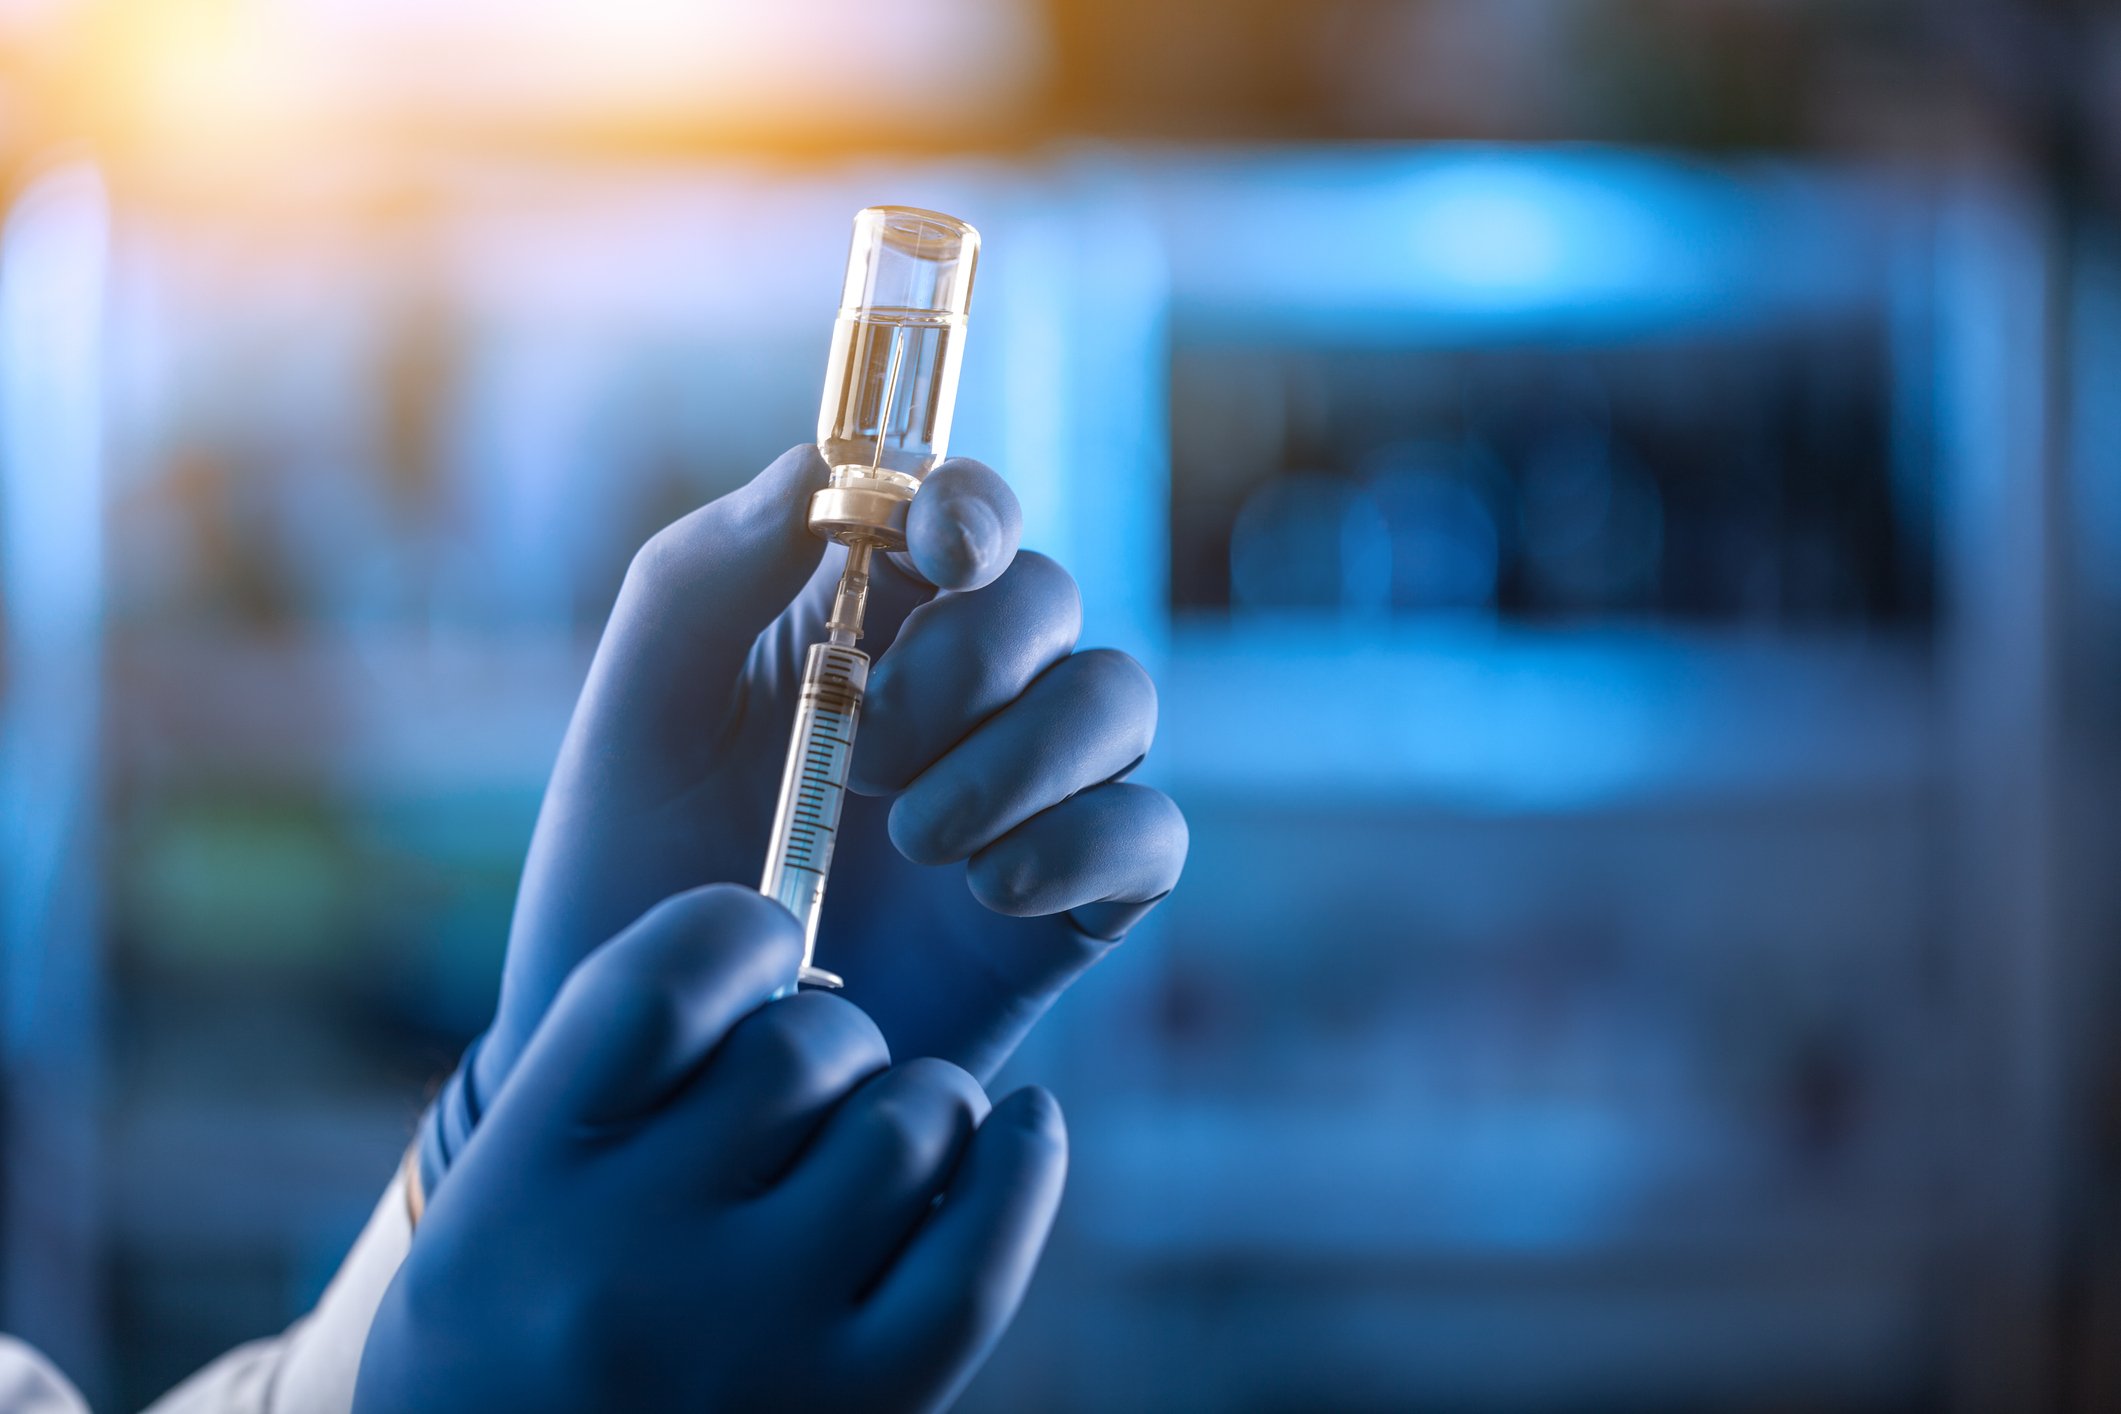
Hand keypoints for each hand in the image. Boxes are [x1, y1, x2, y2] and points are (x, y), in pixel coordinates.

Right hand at [360, 886, 1065, 1413]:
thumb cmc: (523, 1338)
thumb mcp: (500, 1201)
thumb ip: (616, 1073)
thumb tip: (787, 932)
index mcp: (522, 1185)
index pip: (662, 982)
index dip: (739, 932)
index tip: (763, 943)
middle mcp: (633, 1263)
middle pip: (806, 1045)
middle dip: (833, 1035)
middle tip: (811, 1085)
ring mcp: (755, 1345)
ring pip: (908, 1125)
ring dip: (919, 1100)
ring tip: (886, 1136)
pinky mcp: (859, 1413)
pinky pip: (981, 1259)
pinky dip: (1020, 1167)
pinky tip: (1022, 1128)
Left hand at [423, 445, 1184, 1181]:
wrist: (665, 1070)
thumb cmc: (631, 877)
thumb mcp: (638, 715)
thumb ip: (706, 575)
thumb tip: (824, 473)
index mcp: (863, 616)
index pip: (965, 510)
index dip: (975, 505)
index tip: (941, 546)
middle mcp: (964, 693)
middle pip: (1054, 598)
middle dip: (974, 659)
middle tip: (867, 752)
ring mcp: (1027, 794)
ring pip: (1118, 700)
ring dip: (1023, 755)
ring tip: (911, 840)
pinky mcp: (1073, 901)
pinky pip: (1149, 834)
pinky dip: (1082, 844)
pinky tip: (986, 893)